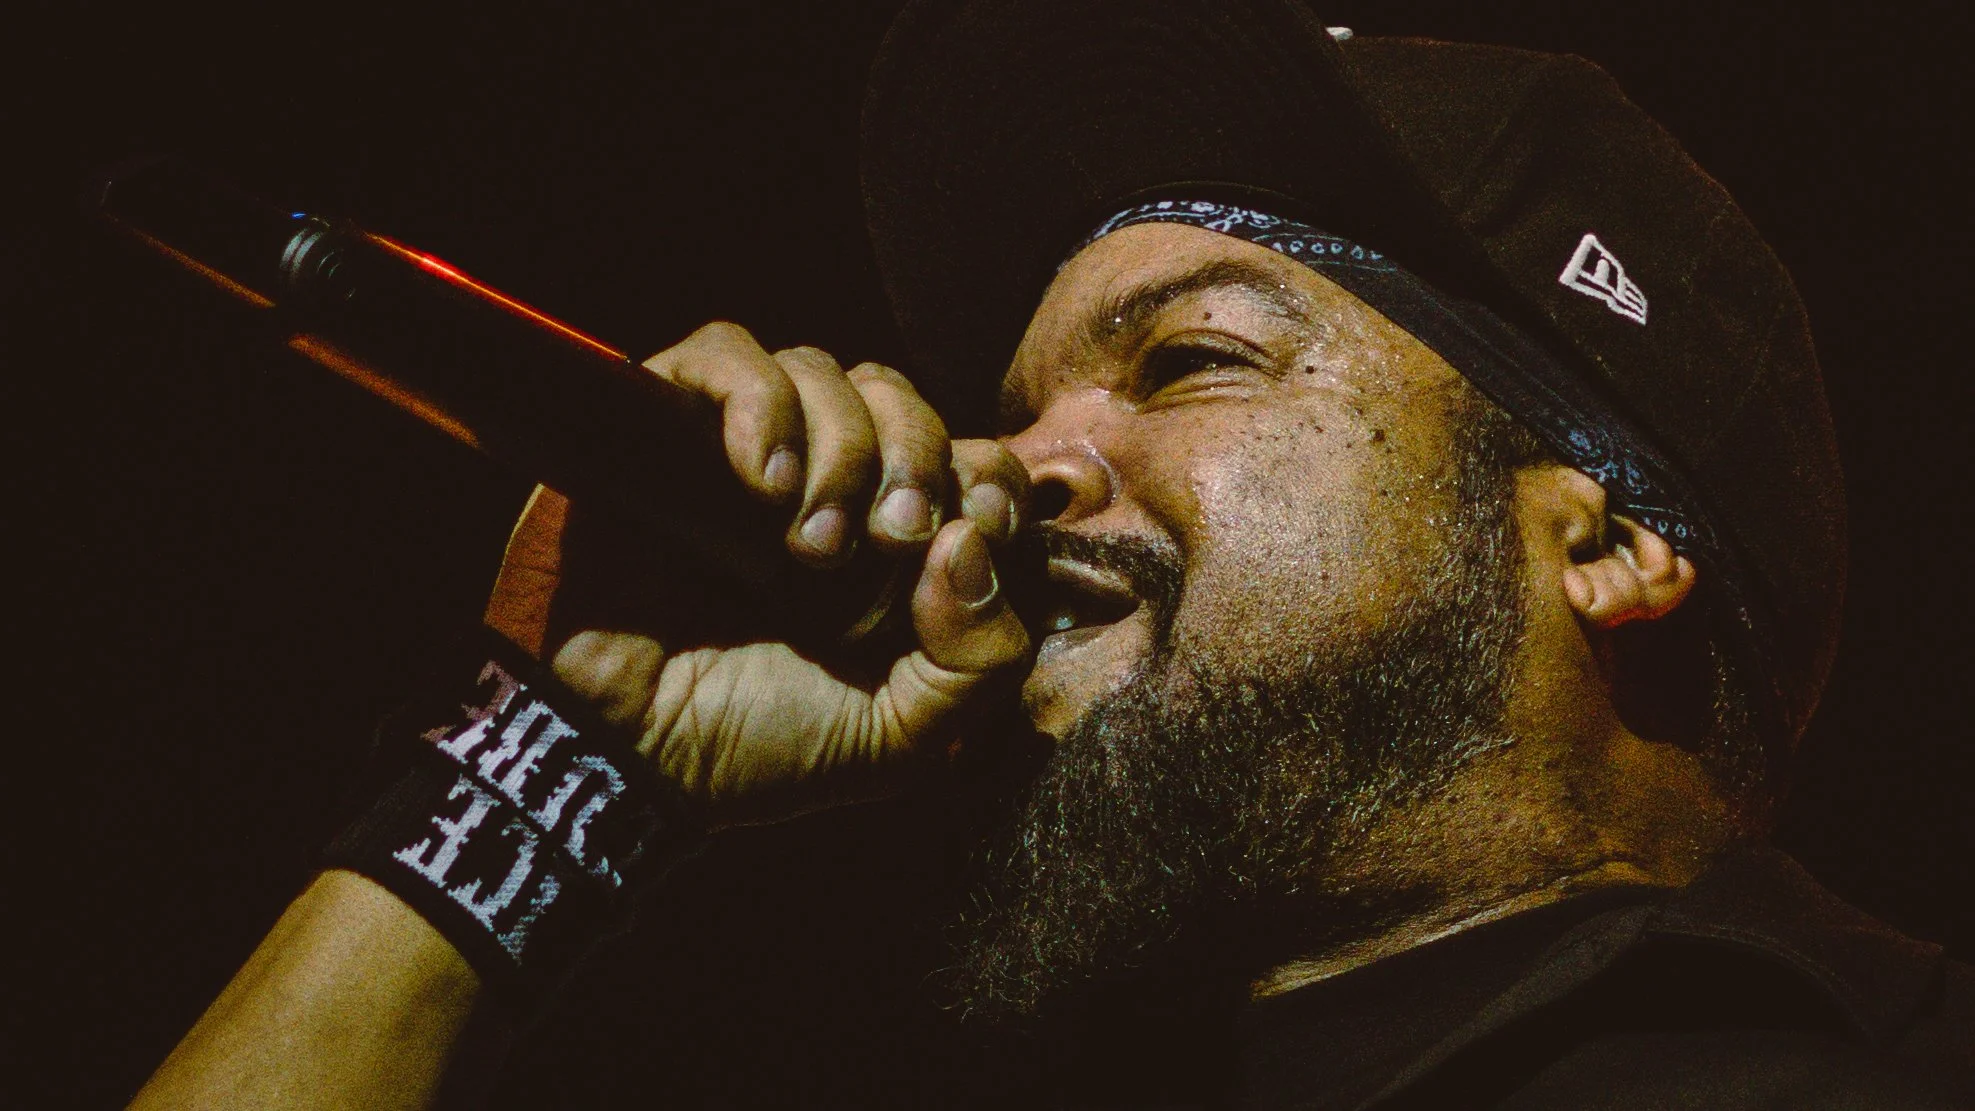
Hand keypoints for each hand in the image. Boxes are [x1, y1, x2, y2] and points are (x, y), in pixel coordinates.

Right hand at [482, 322, 1031, 828]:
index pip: (976, 461)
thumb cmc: (755, 744)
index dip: (990, 484)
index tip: (974, 531)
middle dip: (917, 460)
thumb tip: (971, 540)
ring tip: (807, 545)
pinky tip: (760, 482)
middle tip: (892, 535)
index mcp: (892, 548)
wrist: (620, 750)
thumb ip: (981, 661)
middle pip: (906, 403)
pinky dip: (761, 405)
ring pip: (825, 371)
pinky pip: (727, 353)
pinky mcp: (667, 422)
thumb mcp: (903, 737)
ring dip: (842, 448)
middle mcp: (828, 483)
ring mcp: (745, 449)